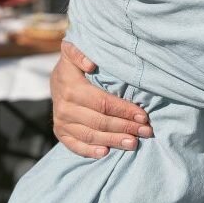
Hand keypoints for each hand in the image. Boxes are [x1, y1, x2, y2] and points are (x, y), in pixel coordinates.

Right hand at [51, 40, 151, 157]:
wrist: (57, 77)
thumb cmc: (74, 63)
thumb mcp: (73, 50)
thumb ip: (79, 52)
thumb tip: (91, 65)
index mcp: (72, 88)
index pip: (103, 103)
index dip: (124, 110)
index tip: (143, 115)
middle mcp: (65, 107)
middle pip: (100, 121)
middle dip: (125, 127)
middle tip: (146, 132)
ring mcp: (61, 121)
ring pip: (91, 135)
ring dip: (114, 140)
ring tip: (133, 143)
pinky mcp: (60, 132)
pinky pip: (74, 145)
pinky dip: (90, 150)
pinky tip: (105, 152)